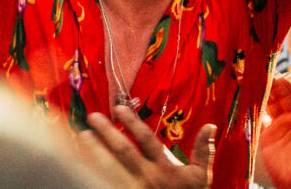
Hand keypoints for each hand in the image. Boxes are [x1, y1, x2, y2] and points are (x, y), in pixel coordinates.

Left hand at [80, 106, 215, 188]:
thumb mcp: (200, 178)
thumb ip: (203, 151)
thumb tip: (210, 126)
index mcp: (165, 169)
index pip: (146, 140)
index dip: (132, 123)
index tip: (118, 109)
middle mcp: (148, 179)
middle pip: (124, 152)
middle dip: (107, 132)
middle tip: (93, 117)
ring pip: (110, 169)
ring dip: (95, 152)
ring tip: (82, 136)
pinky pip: (104, 185)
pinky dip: (92, 174)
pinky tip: (80, 164)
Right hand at [260, 73, 290, 188]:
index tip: (284, 76)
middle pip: (282, 98)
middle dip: (276, 85)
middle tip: (266, 74)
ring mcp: (278, 127)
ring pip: (270, 105)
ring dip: (264, 94)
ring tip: (255, 82)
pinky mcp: (267, 136)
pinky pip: (259, 119)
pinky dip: (254, 110)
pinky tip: (247, 101)